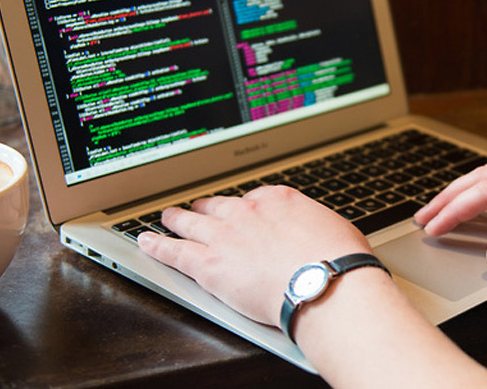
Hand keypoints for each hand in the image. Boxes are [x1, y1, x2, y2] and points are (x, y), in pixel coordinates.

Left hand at [137, 185, 371, 325]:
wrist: (327, 285)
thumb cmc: (339, 263)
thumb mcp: (335, 230)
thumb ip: (315, 228)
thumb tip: (320, 236)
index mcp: (279, 200)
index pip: (252, 200)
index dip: (243, 209)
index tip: (242, 214)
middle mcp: (248, 212)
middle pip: (218, 207)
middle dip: (206, 207)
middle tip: (197, 208)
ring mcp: (225, 237)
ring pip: (191, 223)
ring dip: (177, 220)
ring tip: (167, 217)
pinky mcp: (210, 265)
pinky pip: (175, 251)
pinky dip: (157, 245)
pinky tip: (147, 242)